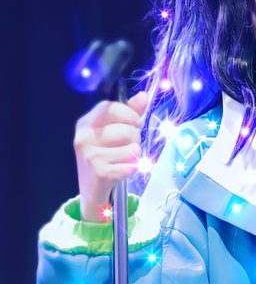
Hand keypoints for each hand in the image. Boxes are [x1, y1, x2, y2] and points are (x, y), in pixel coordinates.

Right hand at [73, 91, 148, 221]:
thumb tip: (145, 95)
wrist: (91, 188)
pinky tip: (122, 169)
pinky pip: (129, 166)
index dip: (130, 115)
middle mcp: (84, 137)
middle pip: (126, 130)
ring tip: (125, 157)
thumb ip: (130, 112)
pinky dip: (131, 168)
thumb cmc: (106, 153)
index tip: (136, 123)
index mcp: (86, 122)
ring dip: (135, 155)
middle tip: (129, 145)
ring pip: (131, 149)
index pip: (111, 108)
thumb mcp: (114, 129)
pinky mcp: (99, 172)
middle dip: (135, 138)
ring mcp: (90, 155)